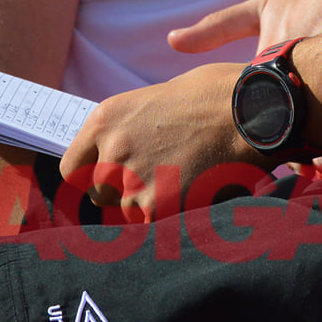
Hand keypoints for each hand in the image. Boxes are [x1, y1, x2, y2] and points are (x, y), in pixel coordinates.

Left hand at [59, 63, 263, 219]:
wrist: (249, 111)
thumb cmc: (213, 96)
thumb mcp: (154, 98)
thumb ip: (128, 129)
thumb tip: (118, 151)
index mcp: (104, 119)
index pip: (72, 170)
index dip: (91, 177)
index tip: (109, 180)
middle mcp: (110, 151)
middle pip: (99, 194)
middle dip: (122, 193)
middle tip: (157, 182)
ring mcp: (131, 180)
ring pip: (127, 213)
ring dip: (149, 206)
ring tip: (183, 182)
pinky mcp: (157, 206)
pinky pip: (152, 225)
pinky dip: (170, 218)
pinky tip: (192, 195)